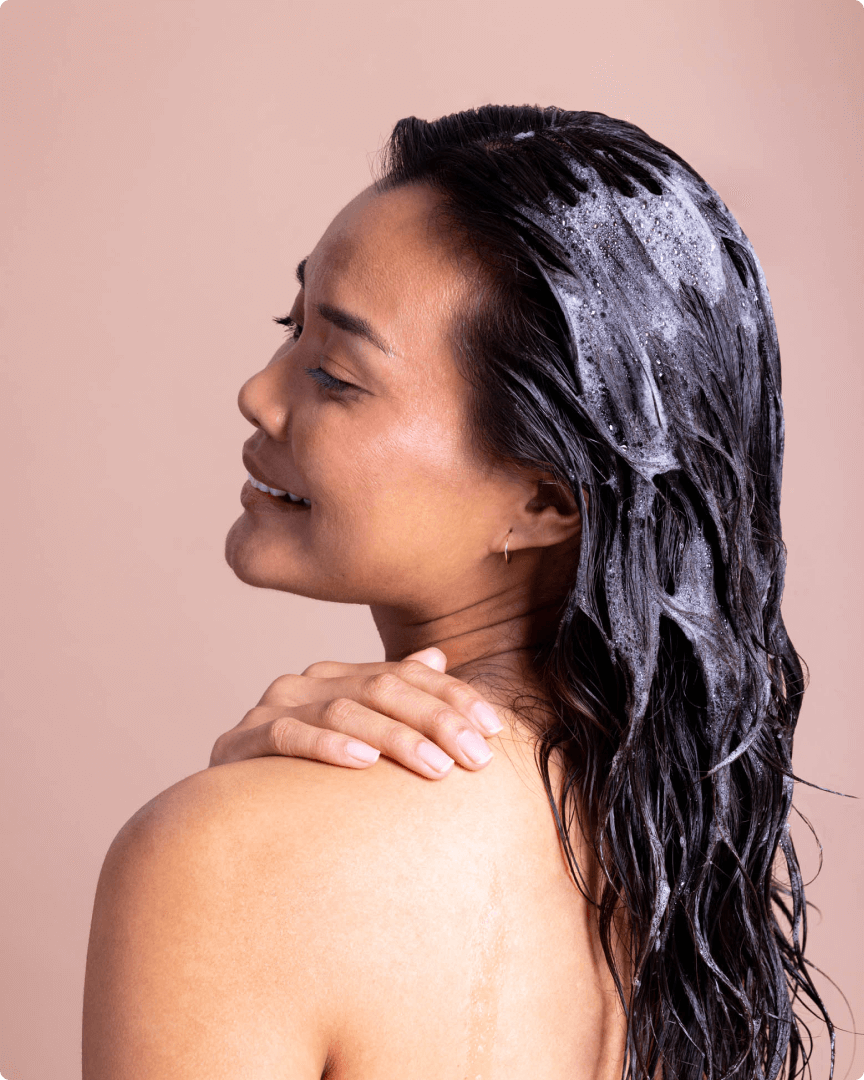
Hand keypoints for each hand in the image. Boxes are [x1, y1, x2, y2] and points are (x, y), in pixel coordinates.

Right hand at [208, 648, 503, 779]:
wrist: (228, 809)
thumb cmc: (308, 777)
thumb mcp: (361, 737)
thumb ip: (395, 696)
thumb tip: (438, 655)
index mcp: (341, 676)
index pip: (407, 676)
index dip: (454, 697)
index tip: (495, 729)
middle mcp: (309, 682)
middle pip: (384, 689)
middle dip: (437, 720)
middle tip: (476, 757)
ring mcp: (273, 707)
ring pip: (345, 710)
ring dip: (396, 737)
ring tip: (435, 766)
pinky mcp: (240, 740)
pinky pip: (288, 737)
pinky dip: (328, 746)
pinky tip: (362, 762)